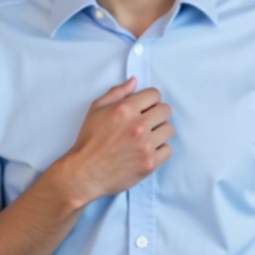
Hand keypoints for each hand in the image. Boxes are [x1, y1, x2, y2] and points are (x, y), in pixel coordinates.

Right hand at [55, 77, 173, 206]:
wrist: (85, 172)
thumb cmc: (89, 141)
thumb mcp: (96, 109)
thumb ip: (117, 93)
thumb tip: (134, 82)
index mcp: (125, 109)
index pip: (155, 94)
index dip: (150, 100)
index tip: (145, 107)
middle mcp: (138, 126)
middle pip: (165, 111)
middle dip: (157, 114)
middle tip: (146, 122)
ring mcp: (145, 146)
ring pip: (169, 130)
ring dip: (159, 132)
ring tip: (147, 137)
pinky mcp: (150, 163)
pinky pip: (168, 150)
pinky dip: (160, 150)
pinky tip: (147, 151)